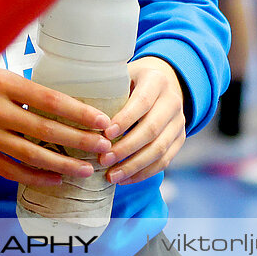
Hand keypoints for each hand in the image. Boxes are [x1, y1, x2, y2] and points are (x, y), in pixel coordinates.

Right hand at [0, 66, 115, 186]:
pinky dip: (34, 177)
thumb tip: (62, 89)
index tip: (102, 121)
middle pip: (45, 130)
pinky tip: (55, 180)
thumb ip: (24, 80)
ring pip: (30, 155)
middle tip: (104, 147)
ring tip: (86, 169)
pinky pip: (9, 169)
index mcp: (3, 83)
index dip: (79, 112)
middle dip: (79, 140)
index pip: (50, 100)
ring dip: (61, 164)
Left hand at [97, 57, 185, 184]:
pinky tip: (124, 179)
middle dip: (126, 148)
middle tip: (103, 160)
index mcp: (156, 80)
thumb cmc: (131, 81)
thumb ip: (106, 89)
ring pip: (159, 149)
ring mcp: (179, 121)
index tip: (105, 135)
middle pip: (151, 129)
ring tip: (111, 176)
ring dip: (134, 166)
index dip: (124, 120)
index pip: (142, 102)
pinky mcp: (180, 138)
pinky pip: (164, 161)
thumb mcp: (121, 76)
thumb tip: (76, 109)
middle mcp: (173, 100)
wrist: (162, 82)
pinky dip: (144, 173)